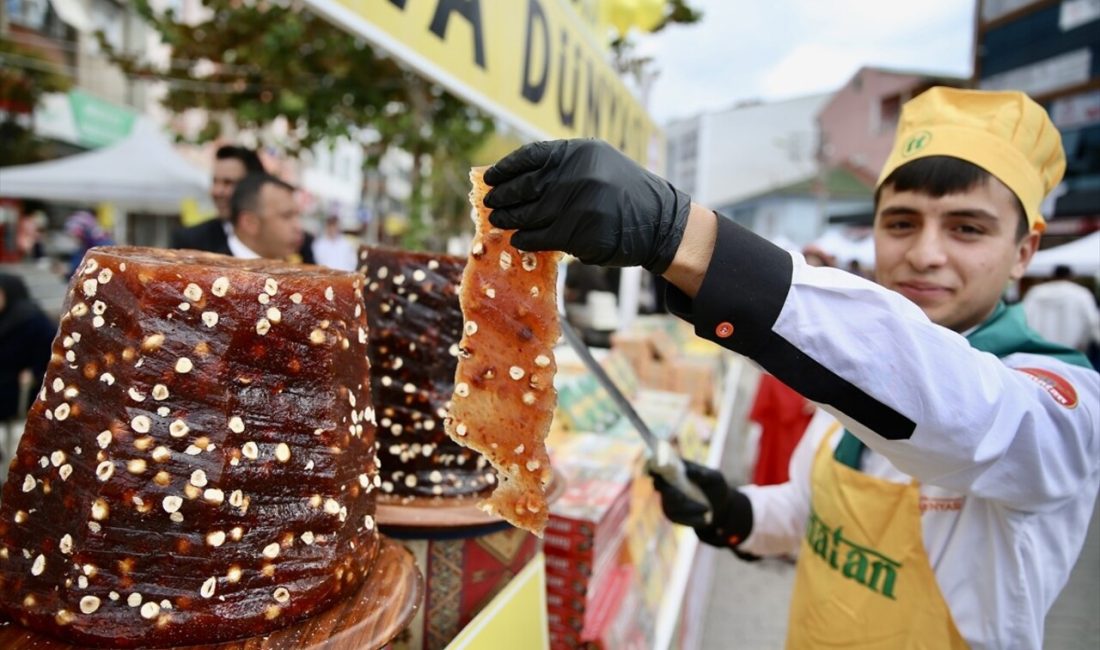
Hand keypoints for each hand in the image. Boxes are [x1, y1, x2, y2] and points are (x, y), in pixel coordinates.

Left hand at [484, 139, 691, 273]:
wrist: (659, 222)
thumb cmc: (623, 193)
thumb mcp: (598, 164)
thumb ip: (563, 166)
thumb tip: (517, 178)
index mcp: (579, 152)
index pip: (531, 156)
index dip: (506, 168)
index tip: (490, 178)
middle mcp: (577, 174)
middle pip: (526, 186)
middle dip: (503, 196)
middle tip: (489, 203)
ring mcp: (578, 203)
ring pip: (530, 213)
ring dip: (509, 219)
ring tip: (497, 221)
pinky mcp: (579, 232)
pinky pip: (542, 236)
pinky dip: (526, 239)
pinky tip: (518, 239)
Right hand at [650, 460, 753, 549]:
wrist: (722, 506)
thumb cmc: (716, 486)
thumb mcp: (715, 478)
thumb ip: (703, 473)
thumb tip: (688, 471)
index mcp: (676, 469)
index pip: (658, 466)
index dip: (654, 469)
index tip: (655, 473)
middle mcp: (668, 484)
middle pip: (660, 486)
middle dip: (669, 492)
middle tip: (681, 497)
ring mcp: (668, 500)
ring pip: (670, 504)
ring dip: (688, 508)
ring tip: (706, 509)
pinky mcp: (673, 514)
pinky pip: (677, 518)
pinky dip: (691, 519)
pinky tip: (704, 520)